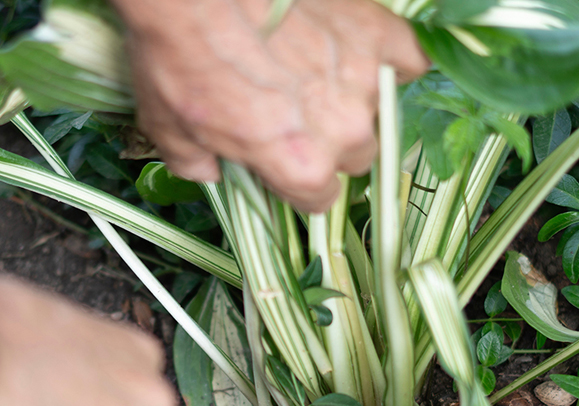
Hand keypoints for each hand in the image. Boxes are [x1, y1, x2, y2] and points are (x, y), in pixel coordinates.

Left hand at [113, 0, 428, 211]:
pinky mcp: (377, 32)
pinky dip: (391, 61)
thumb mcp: (169, 128)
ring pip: (377, 111)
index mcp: (298, 165)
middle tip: (293, 115)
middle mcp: (342, 129)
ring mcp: (365, 77)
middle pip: (354, 158)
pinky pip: (409, 60)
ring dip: (350, 100)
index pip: (318, 200)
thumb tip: (209, 171)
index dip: (296, 184)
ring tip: (313, 74)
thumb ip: (197, 163)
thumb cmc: (180, 53)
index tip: (280, 166)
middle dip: (327, 144)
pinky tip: (362, 54)